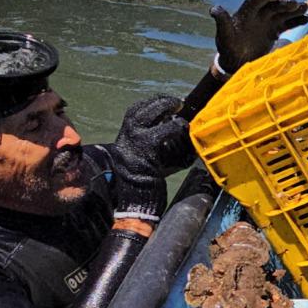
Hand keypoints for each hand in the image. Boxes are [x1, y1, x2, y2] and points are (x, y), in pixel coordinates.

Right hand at [110, 95, 189, 222]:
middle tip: (177, 102)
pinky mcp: (145, 154)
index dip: (150, 104)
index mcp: (124, 142)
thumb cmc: (146, 187)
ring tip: (180, 110)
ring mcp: (132, 146)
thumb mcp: (149, 162)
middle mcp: (125, 141)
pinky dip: (175, 128)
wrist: (136, 206)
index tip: (167, 102)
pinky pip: (161, 133)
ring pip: (146, 116)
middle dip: (159, 101)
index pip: (133, 114)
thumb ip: (159, 147)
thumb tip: (181, 133)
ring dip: (165, 108)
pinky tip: (184, 129)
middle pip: (137, 110)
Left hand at [211, 0, 307, 75]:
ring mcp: (267, 22)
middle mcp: (258, 14)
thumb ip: (222, 22)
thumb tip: (214, 10)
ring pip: (282, 12)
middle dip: (283, 3)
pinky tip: (306, 18)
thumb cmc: (227, 48)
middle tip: (295, 3)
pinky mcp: (274, 31)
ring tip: (305, 7)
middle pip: (273, 5)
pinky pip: (287, 24)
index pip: (255, 0)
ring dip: (293, 10)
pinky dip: (296, 21)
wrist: (235, 61)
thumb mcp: (224, 36)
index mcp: (246, 13)